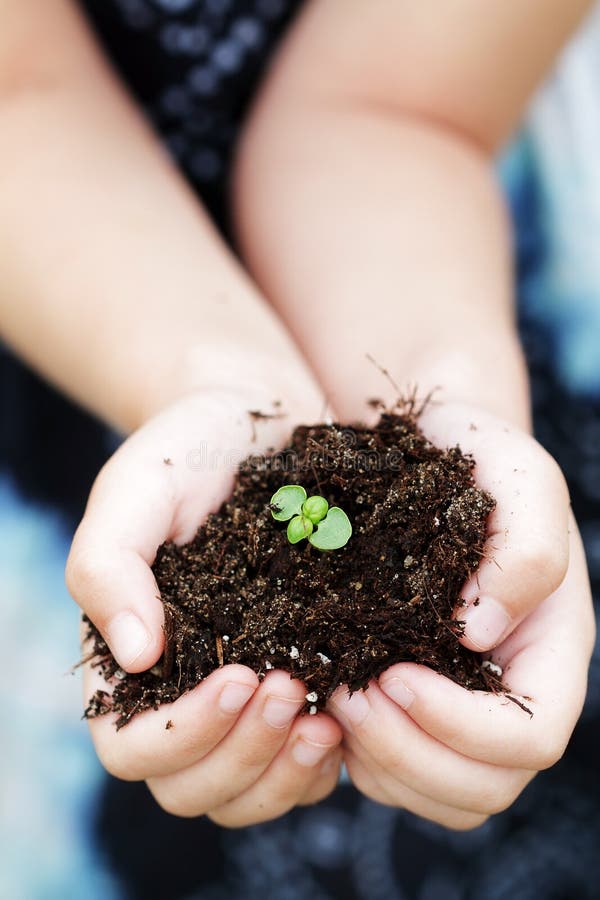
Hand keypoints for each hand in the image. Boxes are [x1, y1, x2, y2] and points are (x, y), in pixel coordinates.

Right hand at [68, 388, 341, 825]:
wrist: (263, 422)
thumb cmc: (190, 448)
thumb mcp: (138, 487)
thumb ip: (110, 564)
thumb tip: (133, 658)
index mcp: (132, 658)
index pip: (132, 747)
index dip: (183, 735)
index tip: (239, 675)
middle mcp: (183, 690)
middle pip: (194, 788)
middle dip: (244, 755)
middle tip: (292, 690)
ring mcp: (243, 696)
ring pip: (249, 792)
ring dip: (286, 773)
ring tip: (327, 716)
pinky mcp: (298, 682)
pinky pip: (302, 768)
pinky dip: (324, 764)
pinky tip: (349, 713)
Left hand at [328, 402, 594, 828]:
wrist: (434, 446)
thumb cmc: (482, 455)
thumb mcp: (521, 478)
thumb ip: (527, 550)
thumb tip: (482, 636)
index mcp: (547, 649)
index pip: (531, 736)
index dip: (466, 728)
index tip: (397, 674)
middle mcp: (508, 689)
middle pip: (485, 785)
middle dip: (412, 754)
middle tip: (351, 695)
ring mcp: (461, 703)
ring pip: (438, 793)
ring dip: (381, 763)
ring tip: (336, 694)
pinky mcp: (413, 703)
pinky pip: (395, 771)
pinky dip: (359, 756)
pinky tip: (330, 696)